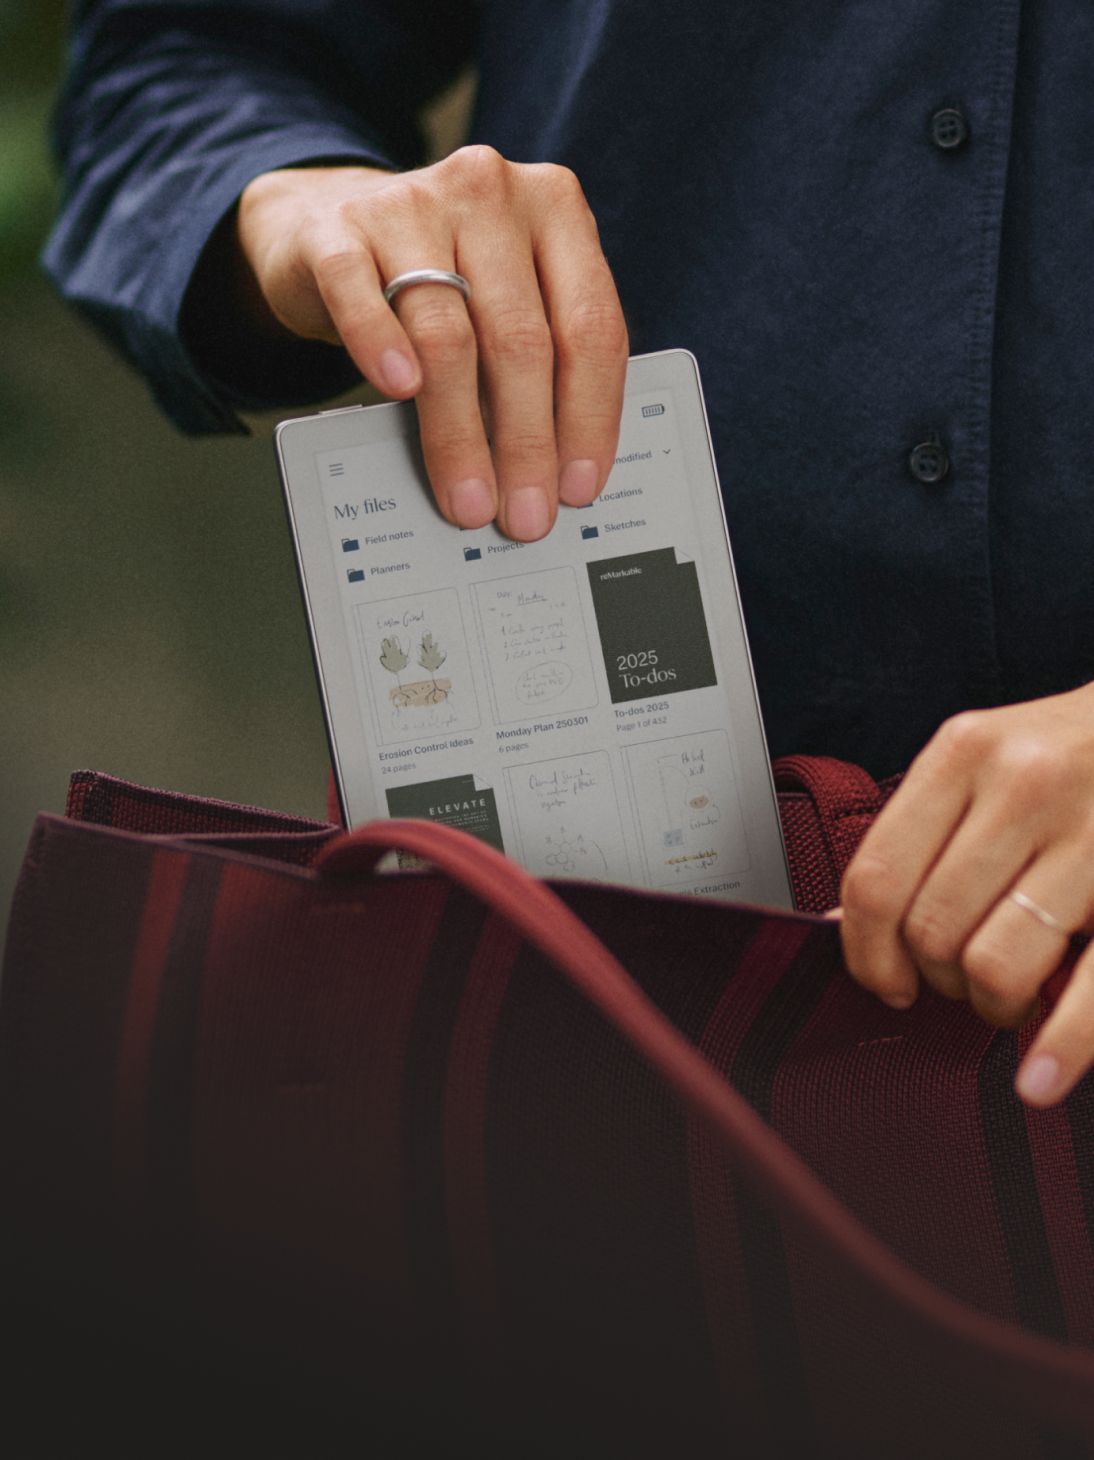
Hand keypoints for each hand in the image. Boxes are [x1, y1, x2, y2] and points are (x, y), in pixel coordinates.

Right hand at [237, 147, 627, 539]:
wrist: (329, 221)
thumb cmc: (436, 274)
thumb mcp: (505, 295)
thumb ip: (541, 354)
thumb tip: (556, 468)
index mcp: (555, 208)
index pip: (590, 325)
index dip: (589, 415)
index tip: (578, 486)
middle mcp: (489, 194)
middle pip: (521, 338)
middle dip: (526, 442)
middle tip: (524, 510)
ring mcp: (410, 204)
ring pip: (448, 335)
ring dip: (460, 432)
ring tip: (468, 495)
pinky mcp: (337, 230)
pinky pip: (361, 295)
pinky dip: (381, 347)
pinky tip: (399, 391)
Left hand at [838, 682, 1093, 1106]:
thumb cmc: (1069, 755)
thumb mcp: (982, 766)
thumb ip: (918, 835)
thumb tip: (846, 922)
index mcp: (965, 753)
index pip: (877, 877)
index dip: (867, 950)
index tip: (884, 981)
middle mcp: (1025, 784)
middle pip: (932, 928)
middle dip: (938, 978)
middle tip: (961, 976)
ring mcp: (1092, 833)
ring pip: (995, 964)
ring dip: (993, 1004)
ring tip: (1011, 993)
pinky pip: (1088, 992)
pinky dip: (1060, 1047)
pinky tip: (1038, 1078)